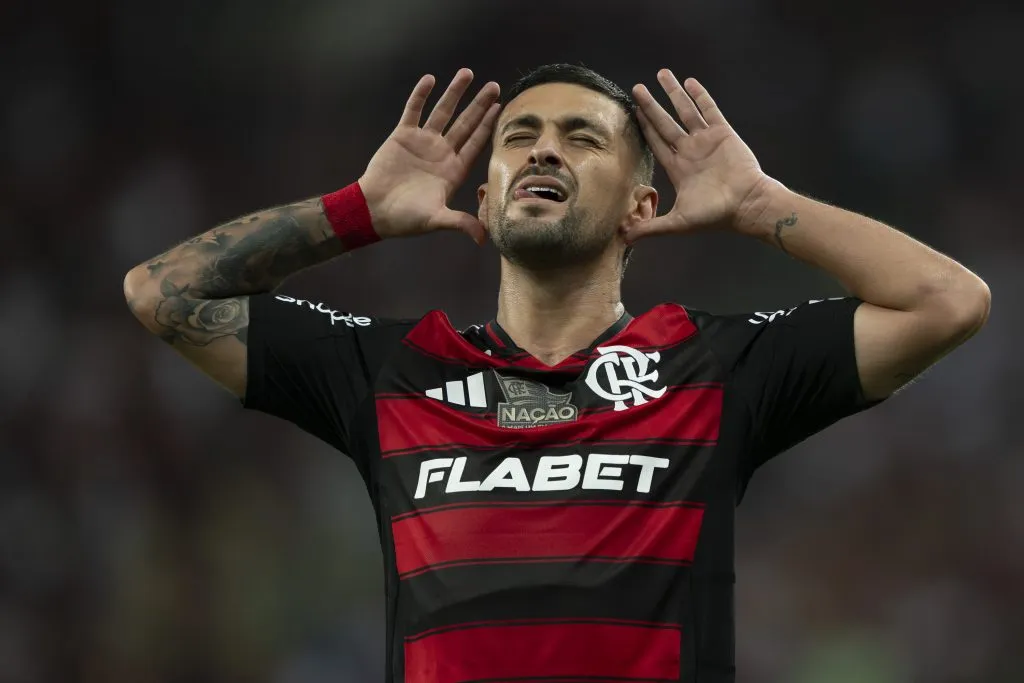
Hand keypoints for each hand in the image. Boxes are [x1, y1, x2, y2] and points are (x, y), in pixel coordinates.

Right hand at [359, 69, 500, 244]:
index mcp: (453, 171)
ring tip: (467, 73)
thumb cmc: (405, 219)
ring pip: (442, 112)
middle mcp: (441, 153)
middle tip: (494, 86)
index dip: (487, 126)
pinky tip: (430, 79)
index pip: (475, 143)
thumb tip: (483, 238)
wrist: (373, 210)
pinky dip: (421, 95)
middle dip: (479, 105)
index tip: (500, 108)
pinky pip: (413, 111)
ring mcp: (422, 143)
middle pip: (465, 124)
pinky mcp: (402, 136)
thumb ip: (460, 222)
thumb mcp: (436, 220)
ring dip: (454, 93)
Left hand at [625, 71, 767, 241]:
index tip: (633, 112)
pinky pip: (709, 109)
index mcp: (678, 168)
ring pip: (685, 111)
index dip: (645, 128)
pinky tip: (689, 82)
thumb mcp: (678, 223)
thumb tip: (623, 239)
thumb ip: (651, 228)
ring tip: (661, 74)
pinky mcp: (723, 133)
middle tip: (637, 88)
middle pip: (665, 123)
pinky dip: (699, 96)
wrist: (747, 204)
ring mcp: (706, 140)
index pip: (656, 143)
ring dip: (673, 93)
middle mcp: (690, 151)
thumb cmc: (715, 214)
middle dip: (651, 106)